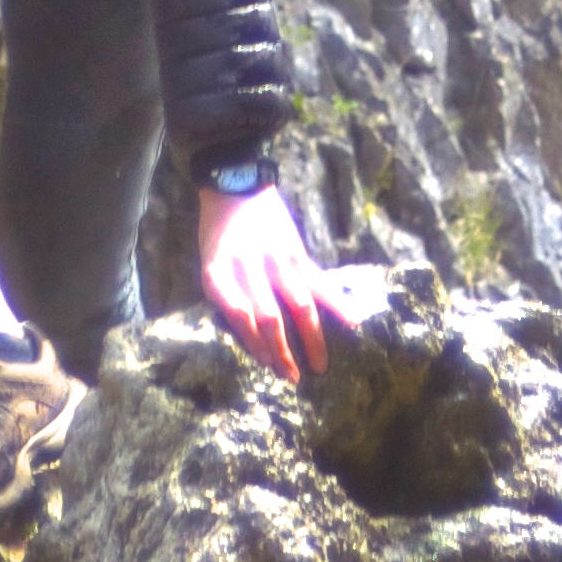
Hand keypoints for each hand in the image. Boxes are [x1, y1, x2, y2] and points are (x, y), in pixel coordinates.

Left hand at [199, 182, 332, 380]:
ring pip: (299, 305)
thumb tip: (248, 335)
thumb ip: (225, 294)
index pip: (239, 316)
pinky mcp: (297, 252)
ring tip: (320, 364)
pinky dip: (337, 303)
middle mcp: (249, 267)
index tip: (267, 365)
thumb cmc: (217, 231)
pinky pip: (319, 282)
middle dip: (282, 352)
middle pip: (269, 318)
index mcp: (219, 272)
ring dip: (311, 338)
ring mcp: (277, 259)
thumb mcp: (209, 262)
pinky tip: (353, 323)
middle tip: (292, 378)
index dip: (254, 344)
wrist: (235, 183)